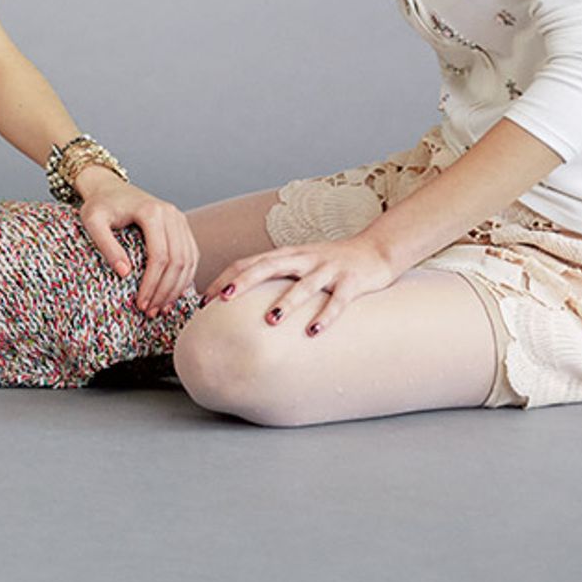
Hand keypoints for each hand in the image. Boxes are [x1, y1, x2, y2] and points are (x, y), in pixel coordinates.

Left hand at [77, 174, 198, 314]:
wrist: (109, 187)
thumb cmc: (99, 204)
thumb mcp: (93, 222)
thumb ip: (106, 245)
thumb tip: (125, 273)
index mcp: (152, 212)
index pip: (159, 256)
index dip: (152, 284)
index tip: (141, 304)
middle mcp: (171, 214)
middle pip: (178, 261)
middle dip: (165, 291)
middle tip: (151, 312)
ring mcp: (180, 220)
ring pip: (189, 261)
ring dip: (177, 288)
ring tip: (161, 309)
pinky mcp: (182, 227)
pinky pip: (191, 256)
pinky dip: (185, 278)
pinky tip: (172, 295)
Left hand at [207, 234, 400, 336]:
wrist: (376, 250)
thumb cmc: (330, 262)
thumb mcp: (298, 263)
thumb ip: (273, 275)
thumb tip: (239, 297)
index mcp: (287, 255)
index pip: (249, 262)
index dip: (226, 278)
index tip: (205, 299)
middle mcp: (304, 259)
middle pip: (268, 266)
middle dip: (244, 282)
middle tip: (224, 300)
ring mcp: (328, 269)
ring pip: (304, 285)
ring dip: (287, 302)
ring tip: (271, 319)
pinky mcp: (351, 282)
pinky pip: (338, 301)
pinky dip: (326, 316)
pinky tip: (313, 332)